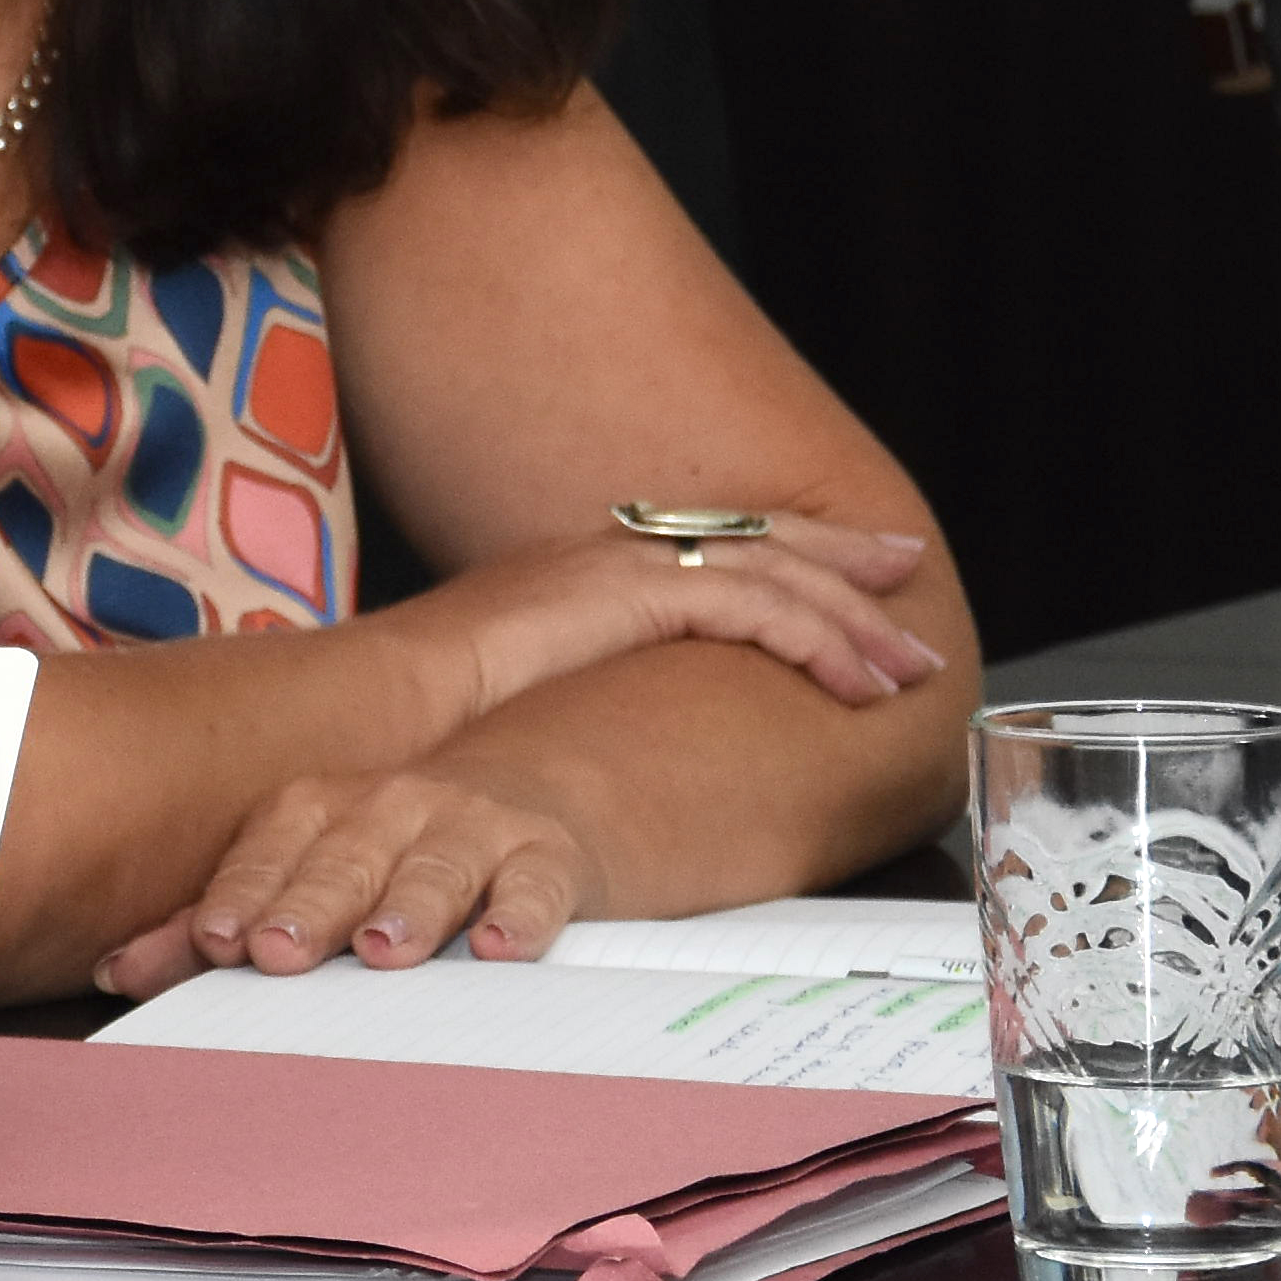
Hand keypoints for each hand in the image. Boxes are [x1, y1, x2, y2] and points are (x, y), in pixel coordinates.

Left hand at [93, 763, 606, 992]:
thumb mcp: (308, 877)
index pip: (272, 850)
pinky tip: (504, 947)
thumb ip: (215, 926)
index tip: (214, 941)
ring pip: (437, 868)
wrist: (529, 803)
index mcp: (320, 812)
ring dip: (408, 908)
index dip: (243, 892)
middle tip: (277, 952)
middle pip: (344, 857)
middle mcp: (391, 808)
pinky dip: (521, 914)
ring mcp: (473, 829)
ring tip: (384, 948)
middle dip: (308, 903)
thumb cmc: (389, 861)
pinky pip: (535, 886)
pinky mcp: (547, 859)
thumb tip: (112, 973)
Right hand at [411, 513, 939, 729]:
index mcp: (587, 571)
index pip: (709, 542)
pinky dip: (813, 639)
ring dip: (849, 616)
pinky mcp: (628, 594)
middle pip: (756, 538)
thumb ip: (578, 703)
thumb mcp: (520, 700)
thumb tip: (617, 742)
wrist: (372, 702)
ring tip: (907, 663)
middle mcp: (611, 553)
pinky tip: (853, 680)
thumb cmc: (424, 718)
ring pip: (772, 570)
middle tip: (908, 572)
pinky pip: (753, 606)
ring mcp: (620, 566)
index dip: (784, 547)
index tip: (848, 562)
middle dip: (842, 557)